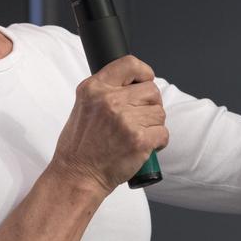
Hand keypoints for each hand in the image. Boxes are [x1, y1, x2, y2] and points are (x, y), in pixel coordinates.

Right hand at [51, 55, 168, 196]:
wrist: (77, 176)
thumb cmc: (80, 146)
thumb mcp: (83, 106)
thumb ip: (105, 91)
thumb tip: (134, 84)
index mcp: (94, 88)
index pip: (130, 64)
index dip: (144, 72)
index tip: (145, 81)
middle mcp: (110, 101)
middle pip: (151, 90)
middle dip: (150, 104)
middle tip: (139, 118)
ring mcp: (126, 121)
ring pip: (159, 112)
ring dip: (153, 124)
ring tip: (137, 134)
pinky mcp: (139, 140)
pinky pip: (163, 133)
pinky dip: (158, 141)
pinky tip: (145, 146)